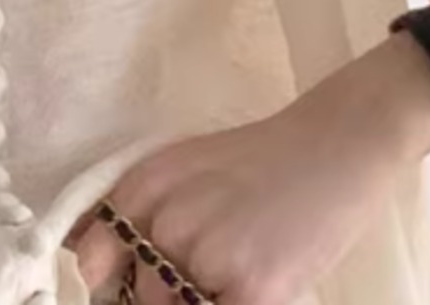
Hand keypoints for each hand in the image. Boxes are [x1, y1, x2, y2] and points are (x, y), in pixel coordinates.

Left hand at [72, 34, 429, 304]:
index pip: (92, 261)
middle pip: (140, 298)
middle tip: (216, 262)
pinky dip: (240, 301)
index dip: (111, 282)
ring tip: (244, 264)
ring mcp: (207, 257)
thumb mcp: (184, 166)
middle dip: (169, 293)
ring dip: (205, 297)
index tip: (135, 281)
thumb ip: (135, 212)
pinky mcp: (252, 289)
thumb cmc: (264, 158)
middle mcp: (166, 220)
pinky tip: (260, 280)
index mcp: (143, 188)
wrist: (340, 141)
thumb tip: (89, 262)